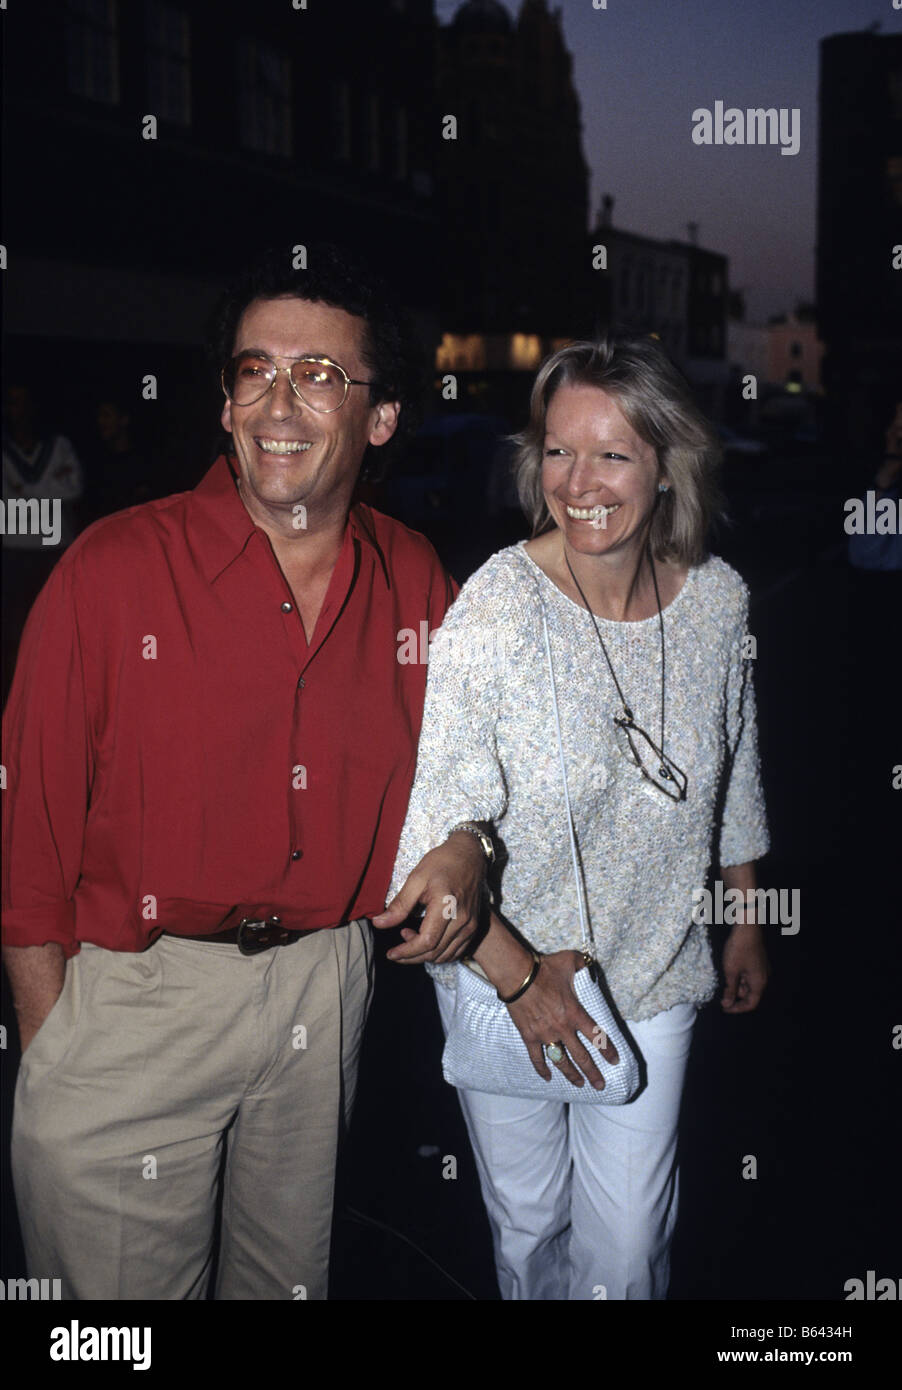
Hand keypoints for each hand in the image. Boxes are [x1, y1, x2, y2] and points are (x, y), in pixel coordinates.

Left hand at [372, 833, 486, 963]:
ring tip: (409, 939)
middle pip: (435, 952)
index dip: (406, 951)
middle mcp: (463, 920)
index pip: (426, 942)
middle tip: (396, 950)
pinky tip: (426, 941)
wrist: (470, 855)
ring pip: (445, 955)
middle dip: (411, 956)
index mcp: (447, 907)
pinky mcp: (473, 927)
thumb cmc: (442, 863)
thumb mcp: (417, 879)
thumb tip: (378, 924)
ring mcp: (470, 925)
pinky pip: (455, 951)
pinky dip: (438, 953)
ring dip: (424, 955)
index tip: (390, 953)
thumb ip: (399, 905)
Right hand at [506, 950, 618, 1090]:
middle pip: (581, 1057)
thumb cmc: (544, 969)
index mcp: (575, 1013)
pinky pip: (536, 1057)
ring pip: (561, 1061)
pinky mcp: (529, 1036)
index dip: (608, 1051)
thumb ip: (583, 964)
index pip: (596, 1037)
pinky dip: (541, 1069)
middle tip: (600, 1085)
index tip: (615, 1062)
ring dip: (571, 1075)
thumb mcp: (569, 961)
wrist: (518, 976)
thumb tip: (589, 963)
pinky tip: (547, 1078)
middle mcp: (563, 1028)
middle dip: (593, 1073)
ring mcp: (545, 1035)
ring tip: (579, 1085)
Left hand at [721, 924, 768, 1012]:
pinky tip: (729, 972)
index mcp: (759, 983)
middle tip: (721, 996)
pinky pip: (749, 975)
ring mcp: (762, 969)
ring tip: (724, 981)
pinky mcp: (758, 961)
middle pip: (750, 995)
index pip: (751, 1004)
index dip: (737, 1009)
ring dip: (736, 986)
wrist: (747, 927)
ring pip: (748, 984)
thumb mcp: (731, 971)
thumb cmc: (739, 948)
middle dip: (736, 997)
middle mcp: (763, 978)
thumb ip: (730, 989)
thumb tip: (727, 1004)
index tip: (725, 1008)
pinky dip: (739, 977)